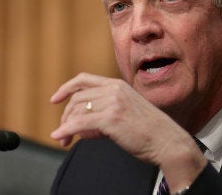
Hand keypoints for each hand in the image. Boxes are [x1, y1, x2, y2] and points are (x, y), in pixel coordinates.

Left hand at [50, 73, 201, 162]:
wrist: (167, 141)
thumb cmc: (149, 131)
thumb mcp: (126, 112)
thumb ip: (104, 112)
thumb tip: (80, 126)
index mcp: (118, 85)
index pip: (84, 79)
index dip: (66, 88)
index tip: (55, 99)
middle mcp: (114, 90)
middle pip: (77, 98)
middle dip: (65, 116)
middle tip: (62, 134)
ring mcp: (113, 103)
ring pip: (77, 111)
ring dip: (66, 127)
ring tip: (64, 140)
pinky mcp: (111, 118)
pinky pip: (79, 123)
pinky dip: (66, 130)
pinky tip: (60, 137)